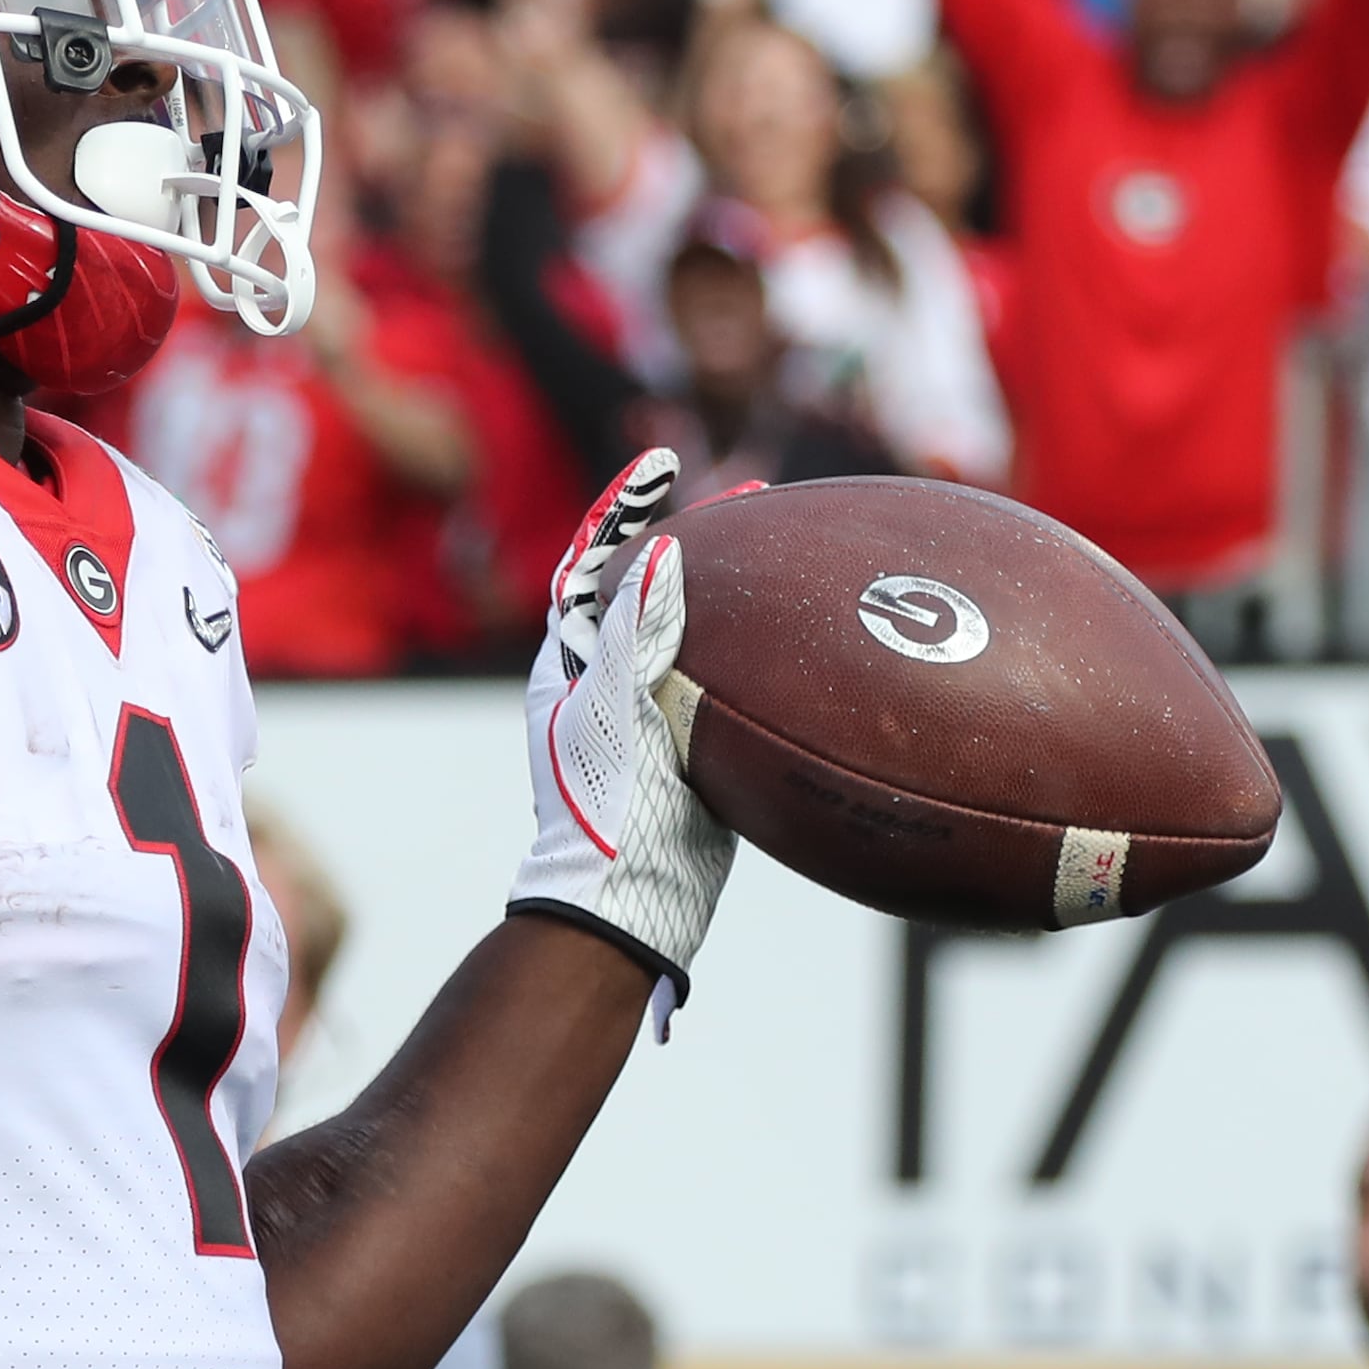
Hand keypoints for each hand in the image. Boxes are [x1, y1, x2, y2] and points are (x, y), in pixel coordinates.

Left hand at [507, 450, 734, 998]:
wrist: (626, 903)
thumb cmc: (606, 811)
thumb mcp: (616, 710)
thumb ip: (635, 630)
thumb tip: (662, 551)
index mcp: (569, 664)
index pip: (592, 563)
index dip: (623, 509)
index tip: (661, 465)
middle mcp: (601, 682)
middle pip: (644, 588)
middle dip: (690, 538)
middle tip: (746, 498)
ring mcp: (644, 716)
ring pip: (686, 632)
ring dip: (727, 590)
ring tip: (776, 552)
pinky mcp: (685, 749)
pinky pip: (720, 680)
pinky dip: (753, 649)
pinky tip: (798, 642)